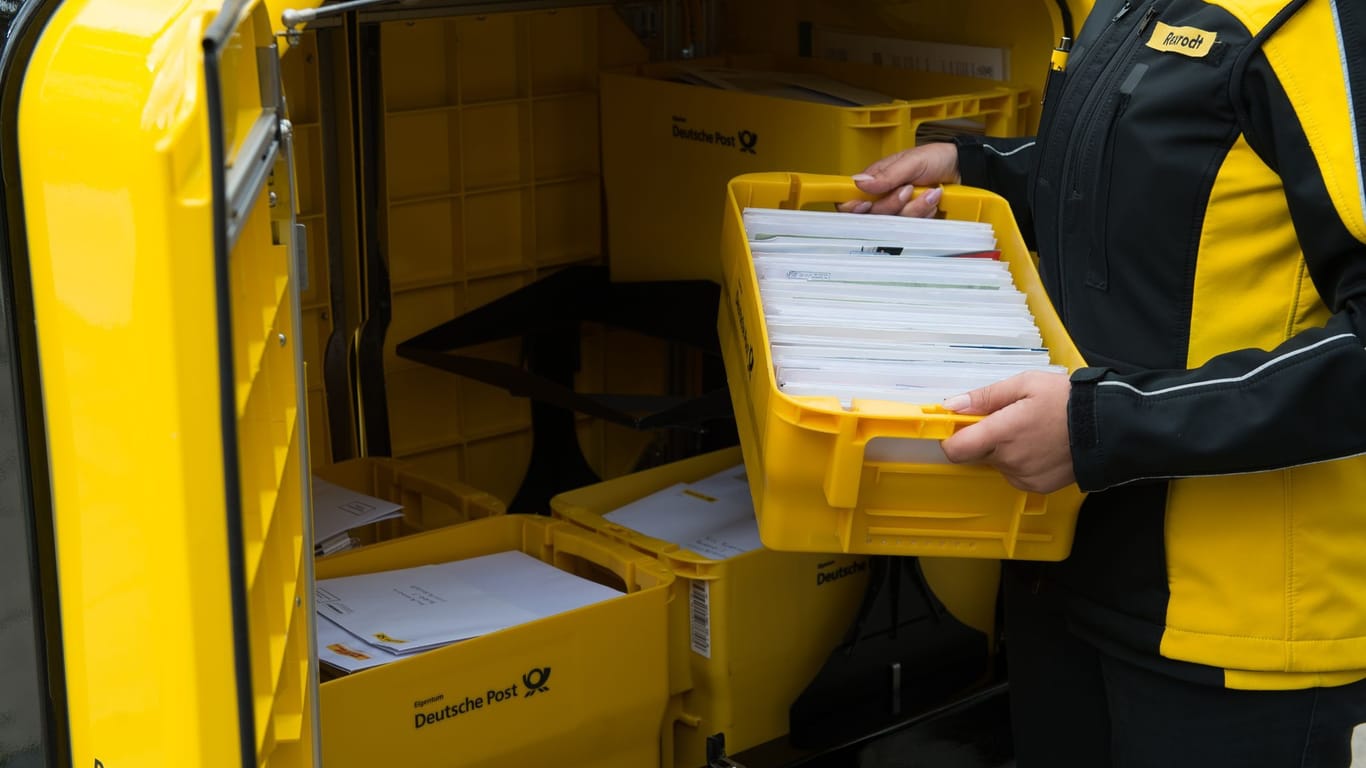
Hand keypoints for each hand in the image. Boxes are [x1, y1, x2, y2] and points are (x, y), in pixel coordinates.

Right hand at [837, 143, 961, 217]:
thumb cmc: (937, 159)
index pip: (851, 200)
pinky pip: (912, 228)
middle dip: (892, 205)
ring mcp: (900, 211)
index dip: (853, 207)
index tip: (865, 205)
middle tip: (908, 190)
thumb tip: (859, 182)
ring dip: (914, 208)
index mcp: (875, 181)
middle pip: (872, 216)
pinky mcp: (915, 221)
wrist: (964, 170)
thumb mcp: (911, 161)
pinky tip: (933, 202)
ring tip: (929, 193)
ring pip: (894, 223)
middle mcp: (884, 198)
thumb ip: (886, 175)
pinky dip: (925, 215)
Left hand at [940, 371, 1075, 493]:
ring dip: (1004, 451)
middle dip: (984, 438)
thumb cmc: (1067, 401)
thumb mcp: (1025, 384)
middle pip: (976, 454)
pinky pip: (1015, 475)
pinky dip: (1020, 463)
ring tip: (1031, 432)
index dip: (952, 438)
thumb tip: (953, 406)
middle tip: (1007, 420)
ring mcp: (1023, 476)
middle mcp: (1009, 460)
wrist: (1108, 427)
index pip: (956, 449)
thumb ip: (986, 397)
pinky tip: (1040, 447)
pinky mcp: (1036, 487)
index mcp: (1003, 432)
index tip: (958, 426)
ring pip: (997, 464)